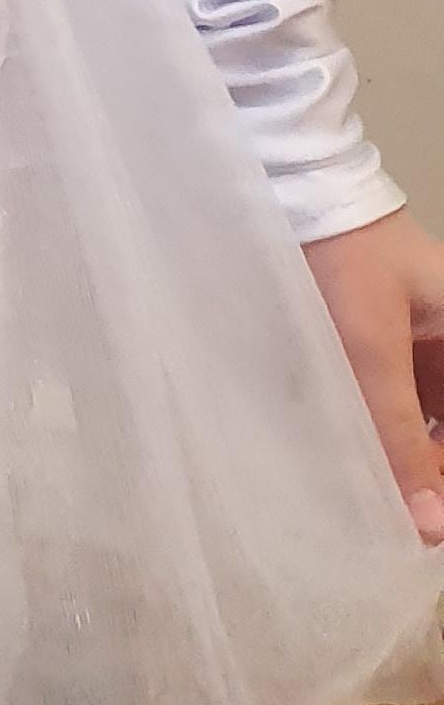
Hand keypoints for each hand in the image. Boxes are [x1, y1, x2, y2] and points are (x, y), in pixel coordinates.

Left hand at [304, 208, 443, 542]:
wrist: (278, 177)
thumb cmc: (337, 254)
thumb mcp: (370, 348)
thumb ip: (399, 435)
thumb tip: (432, 528)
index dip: (440, 472)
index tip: (422, 520)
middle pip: (440, 424)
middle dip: (424, 470)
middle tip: (391, 517)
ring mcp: (411, 335)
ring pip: (416, 415)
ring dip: (396, 452)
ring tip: (367, 498)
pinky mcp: (369, 332)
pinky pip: (384, 394)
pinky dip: (371, 426)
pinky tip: (345, 454)